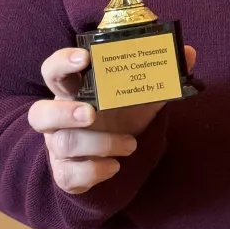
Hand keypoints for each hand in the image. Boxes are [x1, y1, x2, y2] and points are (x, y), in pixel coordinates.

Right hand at [29, 45, 196, 194]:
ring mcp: (57, 147)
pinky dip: (94, 171)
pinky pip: (69, 175)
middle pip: (40, 113)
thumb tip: (188, 53)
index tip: (84, 58)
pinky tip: (115, 166)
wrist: (114, 157)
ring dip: (99, 144)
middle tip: (92, 113)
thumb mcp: (140, 96)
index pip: (53, 71)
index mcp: (73, 90)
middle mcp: (58, 117)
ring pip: (63, 144)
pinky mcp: (65, 173)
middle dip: (65, 113)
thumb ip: (160, 76)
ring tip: (131, 145)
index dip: (62, 63)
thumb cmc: (121, 117)